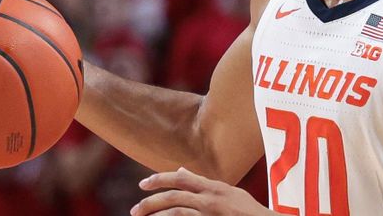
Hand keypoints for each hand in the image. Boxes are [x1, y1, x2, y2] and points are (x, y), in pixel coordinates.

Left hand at [131, 167, 272, 215]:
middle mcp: (210, 200)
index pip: (181, 178)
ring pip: (175, 213)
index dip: (160, 179)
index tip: (143, 184)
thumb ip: (204, 183)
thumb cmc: (247, 211)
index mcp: (214, 187)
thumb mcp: (228, 192)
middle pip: (173, 196)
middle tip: (135, 210)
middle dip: (150, 202)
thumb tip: (181, 171)